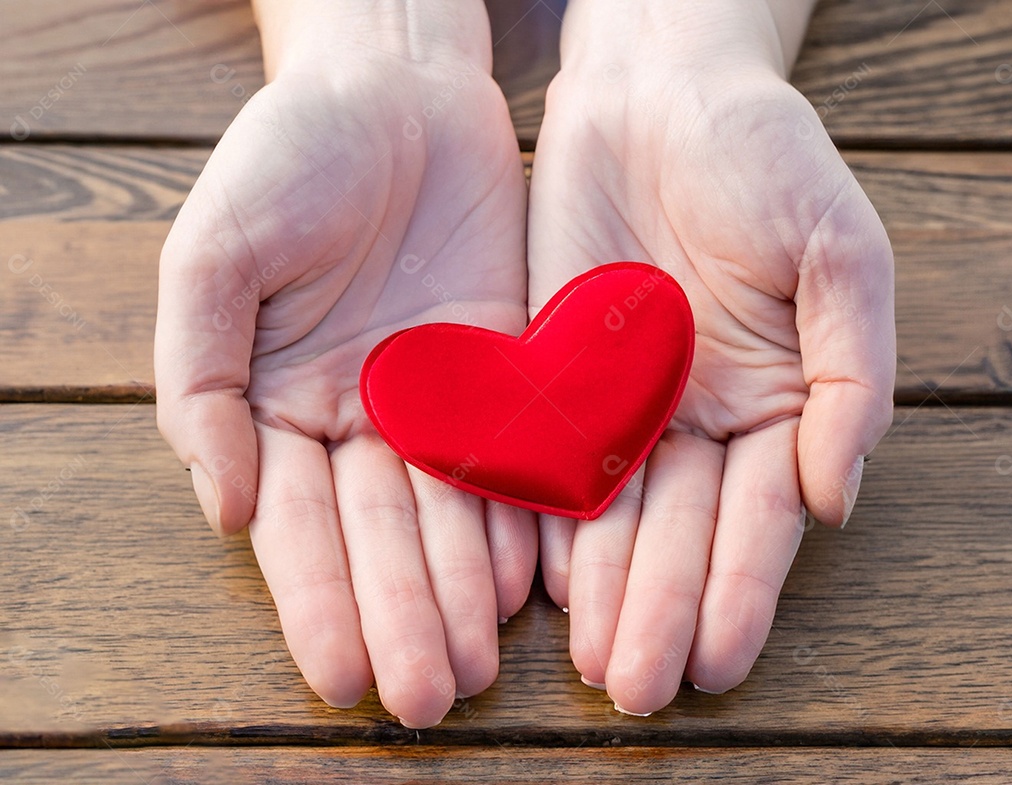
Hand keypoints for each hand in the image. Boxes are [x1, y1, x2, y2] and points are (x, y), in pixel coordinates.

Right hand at [154, 1, 535, 727]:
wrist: (393, 90)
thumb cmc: (288, 157)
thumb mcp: (212, 254)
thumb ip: (201, 379)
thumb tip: (223, 504)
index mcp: (281, 406)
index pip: (300, 528)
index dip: (319, 602)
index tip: (342, 677)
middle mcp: (363, 419)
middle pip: (383, 538)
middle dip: (403, 619)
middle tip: (428, 700)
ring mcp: (439, 399)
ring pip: (453, 514)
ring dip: (465, 592)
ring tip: (479, 666)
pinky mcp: (507, 369)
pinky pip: (517, 454)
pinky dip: (522, 517)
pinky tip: (531, 580)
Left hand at [527, 1, 894, 713]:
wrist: (660, 90)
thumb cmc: (765, 155)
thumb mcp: (840, 252)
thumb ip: (850, 374)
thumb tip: (835, 498)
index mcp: (774, 398)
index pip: (756, 516)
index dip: (739, 590)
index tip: (716, 661)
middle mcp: (696, 415)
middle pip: (678, 531)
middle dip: (660, 609)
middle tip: (636, 689)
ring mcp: (620, 399)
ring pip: (610, 512)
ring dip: (601, 587)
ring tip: (590, 658)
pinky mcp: (552, 370)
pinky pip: (544, 454)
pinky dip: (541, 515)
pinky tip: (535, 575)